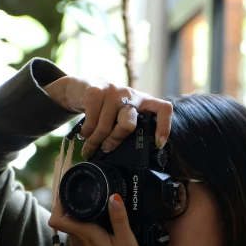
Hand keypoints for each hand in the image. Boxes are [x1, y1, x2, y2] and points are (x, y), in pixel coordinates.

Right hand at [43, 77, 171, 158]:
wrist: (82, 88)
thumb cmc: (106, 107)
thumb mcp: (122, 114)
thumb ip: (129, 127)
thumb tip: (131, 158)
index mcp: (143, 102)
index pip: (163, 109)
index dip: (164, 127)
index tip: (158, 144)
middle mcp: (131, 94)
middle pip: (128, 124)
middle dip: (115, 140)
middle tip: (106, 149)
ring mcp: (114, 90)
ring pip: (106, 126)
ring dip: (95, 141)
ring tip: (90, 147)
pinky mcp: (96, 91)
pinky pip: (91, 120)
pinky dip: (86, 132)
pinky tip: (84, 134)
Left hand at [48, 193, 143, 245]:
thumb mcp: (127, 241)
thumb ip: (119, 218)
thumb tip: (113, 196)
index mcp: (85, 236)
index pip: (57, 218)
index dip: (60, 204)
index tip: (71, 194)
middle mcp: (77, 245)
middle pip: (66, 221)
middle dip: (76, 209)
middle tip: (93, 200)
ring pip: (73, 231)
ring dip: (82, 222)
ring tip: (100, 216)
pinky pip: (79, 242)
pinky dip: (86, 234)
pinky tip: (102, 235)